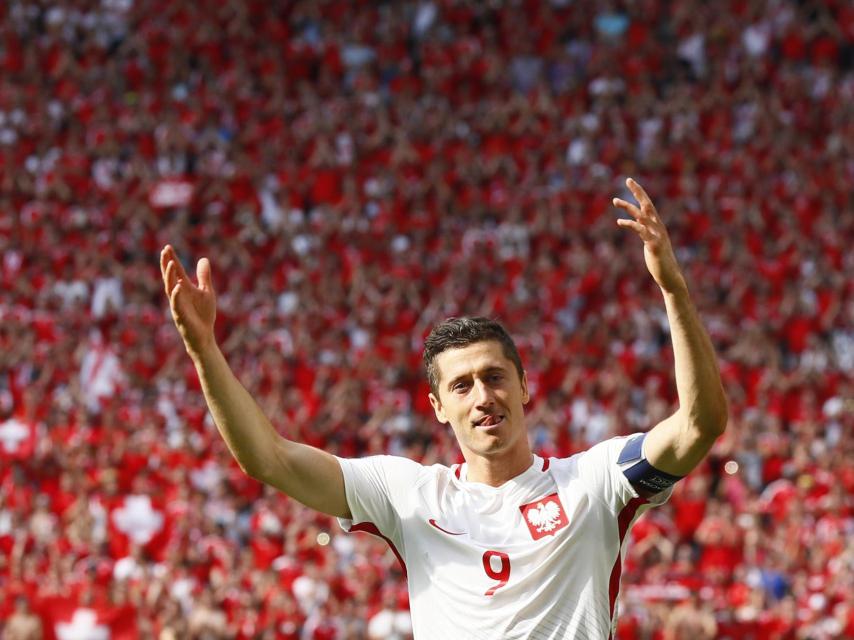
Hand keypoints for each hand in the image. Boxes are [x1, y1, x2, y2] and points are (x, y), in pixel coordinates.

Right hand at [160, 245, 216, 356]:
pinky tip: (178, 286)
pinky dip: (177, 295)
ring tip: (171, 263)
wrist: (204, 335)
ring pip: (170, 288)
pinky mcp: (181, 316)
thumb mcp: (206, 291)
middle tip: (165, 251)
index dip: (172, 259)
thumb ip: (203, 276)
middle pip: (170, 277)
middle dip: (167, 264)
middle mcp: (178, 295)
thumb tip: (204, 259)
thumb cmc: (203, 314)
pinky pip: (177, 304)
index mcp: (184, 288)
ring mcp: (178, 305)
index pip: (177, 271)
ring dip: (170, 276)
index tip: (167, 247)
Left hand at [613, 178, 685, 293]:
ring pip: (641, 216)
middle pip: (647, 205)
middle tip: (628, 180)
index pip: (648, 205)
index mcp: (657, 225)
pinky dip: (630, 225)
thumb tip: (638, 226)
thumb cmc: (659, 261)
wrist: (669, 277)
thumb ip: (645, 232)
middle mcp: (658, 227)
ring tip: (615, 200)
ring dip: (628, 207)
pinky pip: (641, 231)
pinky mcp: (653, 245)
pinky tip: (619, 222)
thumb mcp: (651, 242)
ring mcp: (656, 235)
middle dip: (638, 192)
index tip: (631, 182)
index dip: (640, 193)